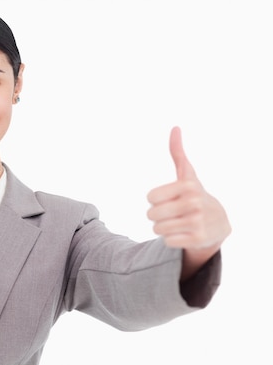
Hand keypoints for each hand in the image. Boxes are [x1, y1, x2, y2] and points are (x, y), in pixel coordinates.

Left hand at [147, 127, 230, 276]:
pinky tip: (183, 233)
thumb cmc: (194, 195)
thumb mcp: (187, 174)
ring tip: (177, 222)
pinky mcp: (198, 239)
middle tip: (172, 213)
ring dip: (163, 227)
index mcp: (188, 185)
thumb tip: (175, 128)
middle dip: (157, 215)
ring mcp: (197, 222)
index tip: (169, 198)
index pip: (150, 197)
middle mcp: (194, 203)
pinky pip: (167, 241)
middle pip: (151, 214)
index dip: (155, 199)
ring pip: (157, 229)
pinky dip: (171, 239)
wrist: (218, 222)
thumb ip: (177, 152)